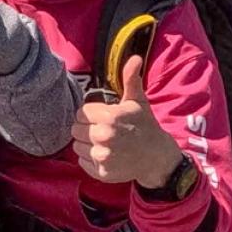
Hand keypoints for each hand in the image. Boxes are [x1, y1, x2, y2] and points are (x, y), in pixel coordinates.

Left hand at [71, 56, 183, 187]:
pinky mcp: (101, 173)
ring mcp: (102, 156)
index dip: (90, 115)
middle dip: (87, 129)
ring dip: (87, 144)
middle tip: (103, 131)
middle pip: (75, 129)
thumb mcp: (138, 101)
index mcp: (109, 116)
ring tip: (105, 143)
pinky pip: (82, 162)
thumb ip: (131, 79)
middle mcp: (104, 136)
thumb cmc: (144, 125)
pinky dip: (90, 159)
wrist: (157, 156)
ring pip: (76, 146)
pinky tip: (106, 155)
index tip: (103, 118)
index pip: (80, 113)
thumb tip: (135, 58)